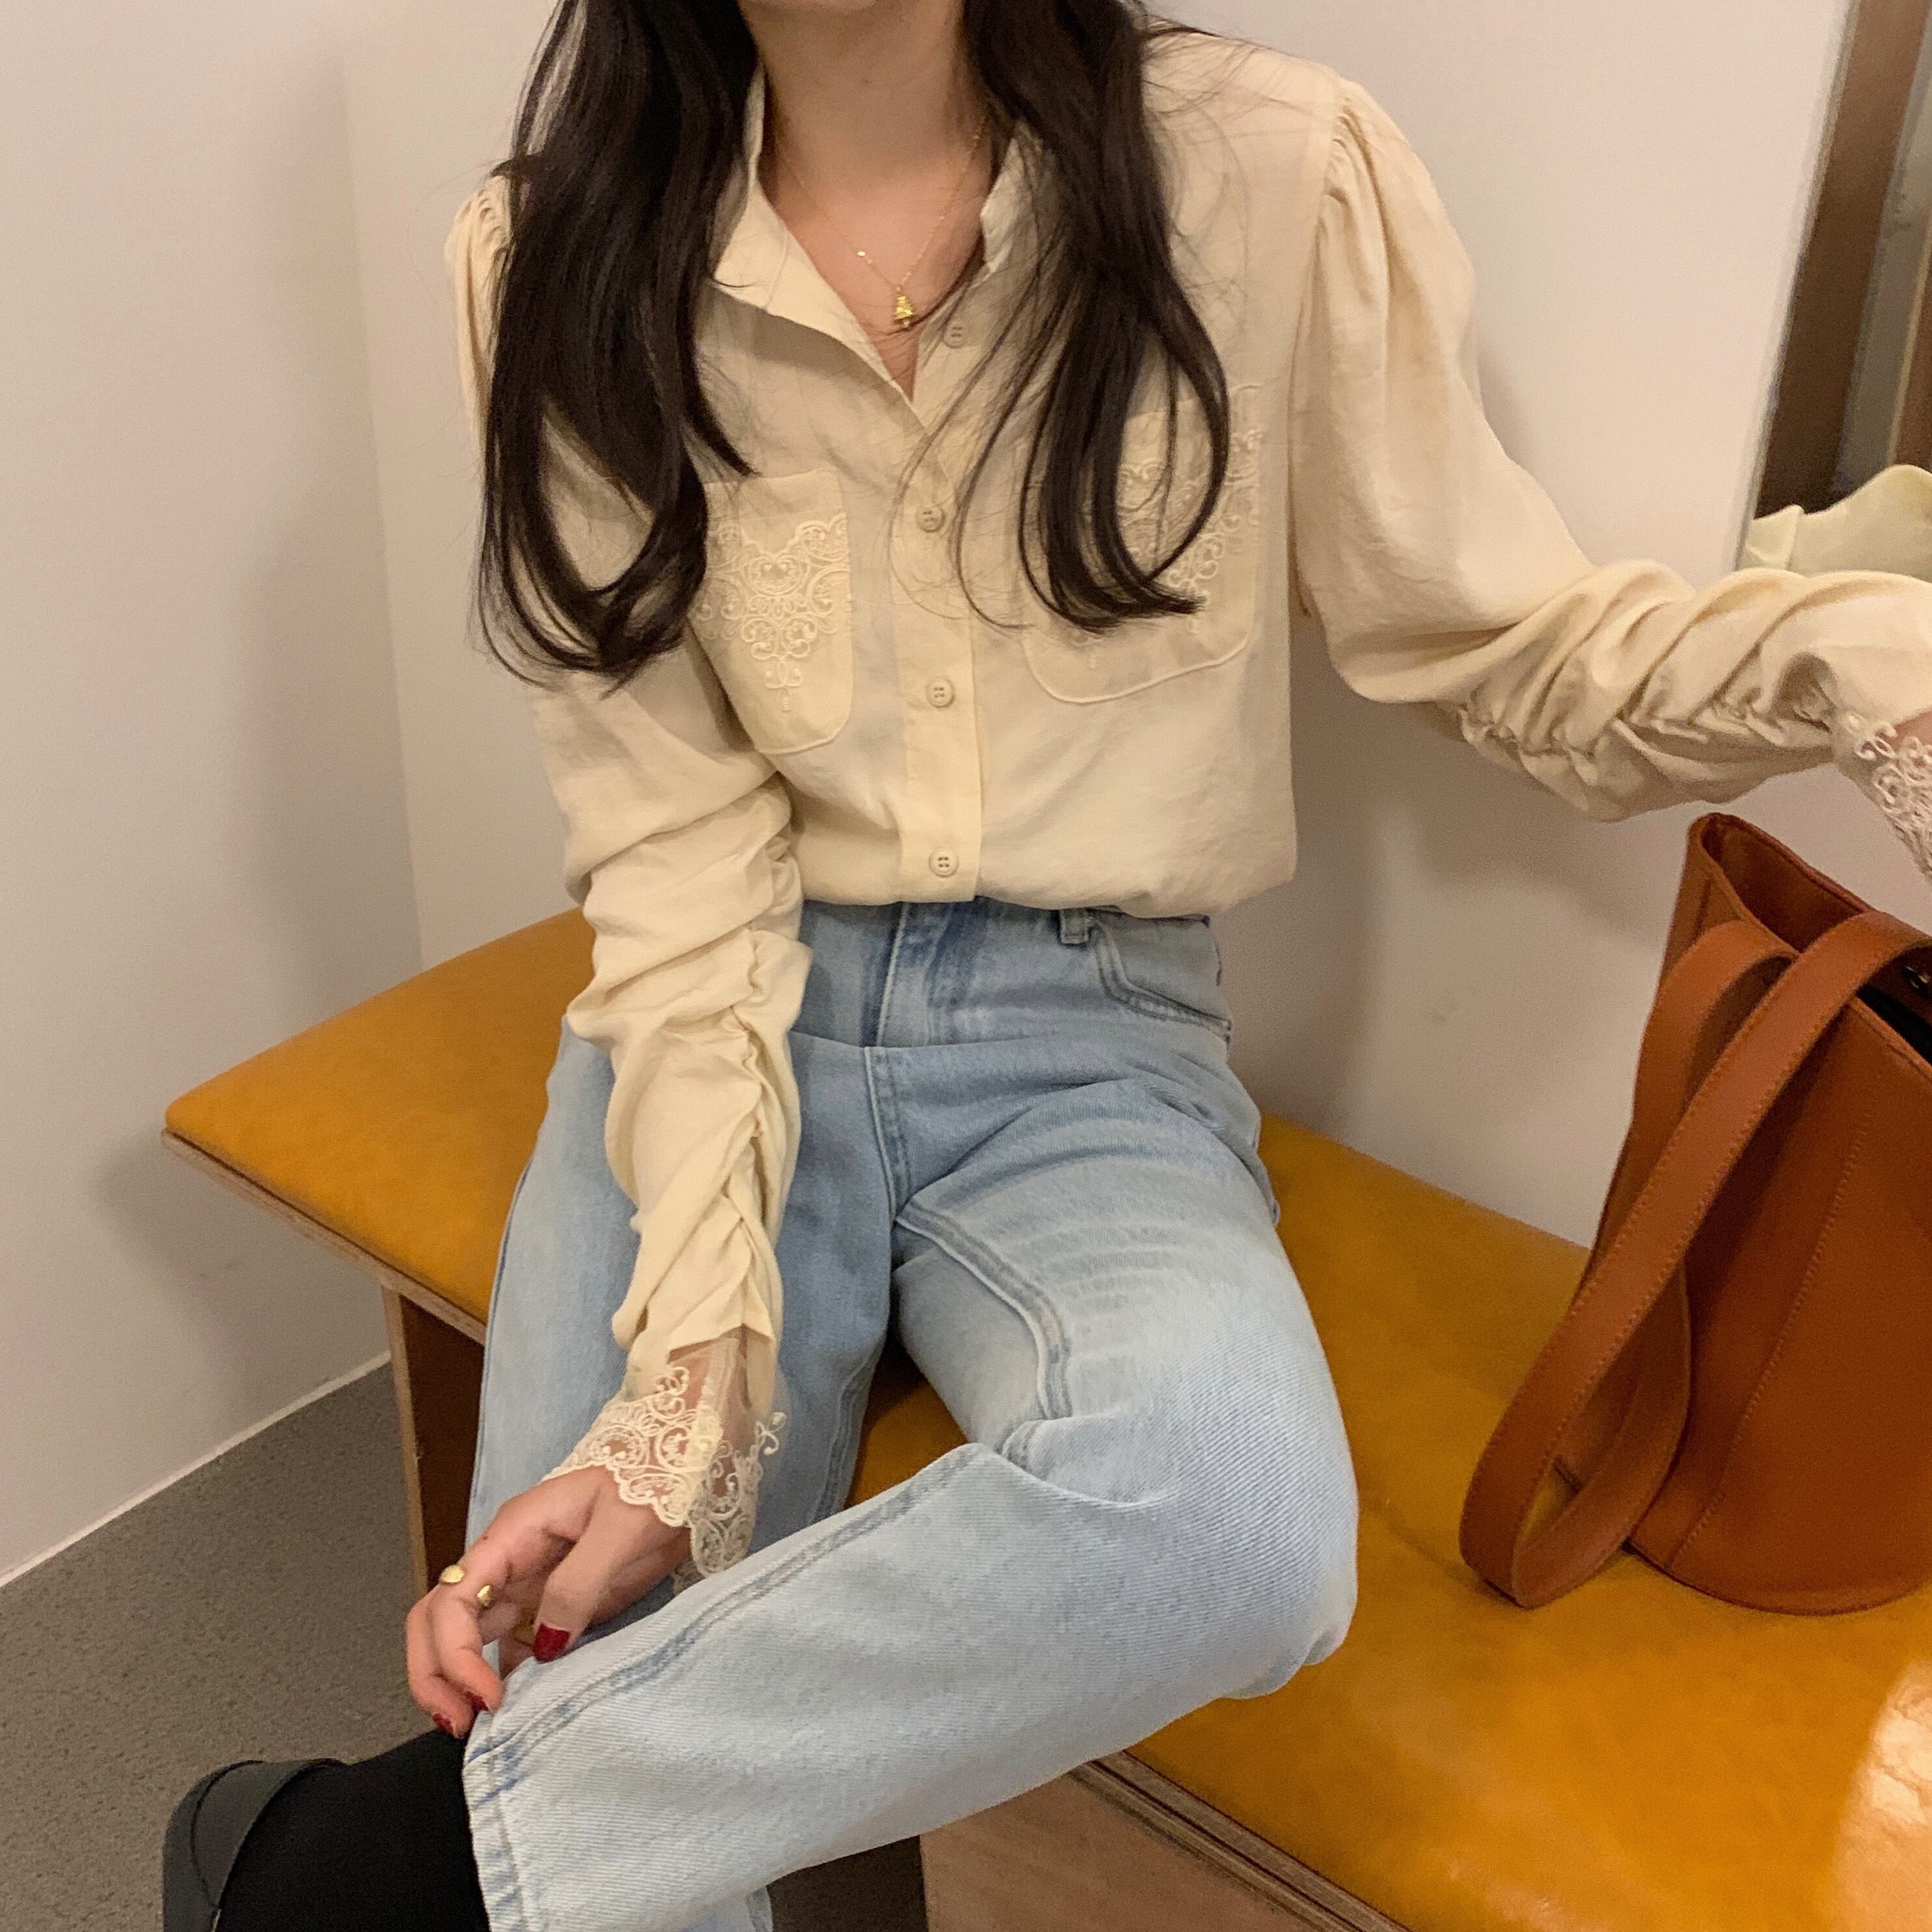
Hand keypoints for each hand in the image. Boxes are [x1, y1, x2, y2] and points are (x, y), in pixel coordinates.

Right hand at [405, 1466, 689, 1737]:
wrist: (689, 1476)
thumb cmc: (657, 1483)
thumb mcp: (622, 1527)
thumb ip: (580, 1583)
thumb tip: (545, 1647)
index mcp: (513, 1534)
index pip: (451, 1600)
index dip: (455, 1655)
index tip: (488, 1697)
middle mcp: (510, 1561)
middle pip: (442, 1622)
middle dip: (436, 1675)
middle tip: (461, 1724)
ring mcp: (530, 1584)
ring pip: (473, 1639)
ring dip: (467, 1683)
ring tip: (488, 1729)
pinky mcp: (557, 1604)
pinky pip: (518, 1647)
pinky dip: (510, 1679)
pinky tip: (525, 1710)